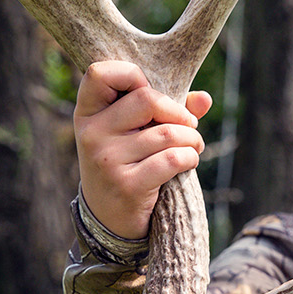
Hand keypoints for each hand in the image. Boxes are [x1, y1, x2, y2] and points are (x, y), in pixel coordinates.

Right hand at [74, 61, 212, 239]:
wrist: (109, 220)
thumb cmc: (127, 164)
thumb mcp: (133, 133)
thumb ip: (167, 110)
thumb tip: (204, 98)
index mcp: (88, 113)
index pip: (101, 73)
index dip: (132, 74)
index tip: (149, 92)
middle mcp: (91, 134)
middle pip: (146, 99)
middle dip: (178, 112)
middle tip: (188, 126)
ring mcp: (107, 160)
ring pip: (167, 133)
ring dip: (192, 139)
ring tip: (192, 147)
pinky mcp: (127, 185)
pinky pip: (172, 159)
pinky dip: (190, 158)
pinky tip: (188, 161)